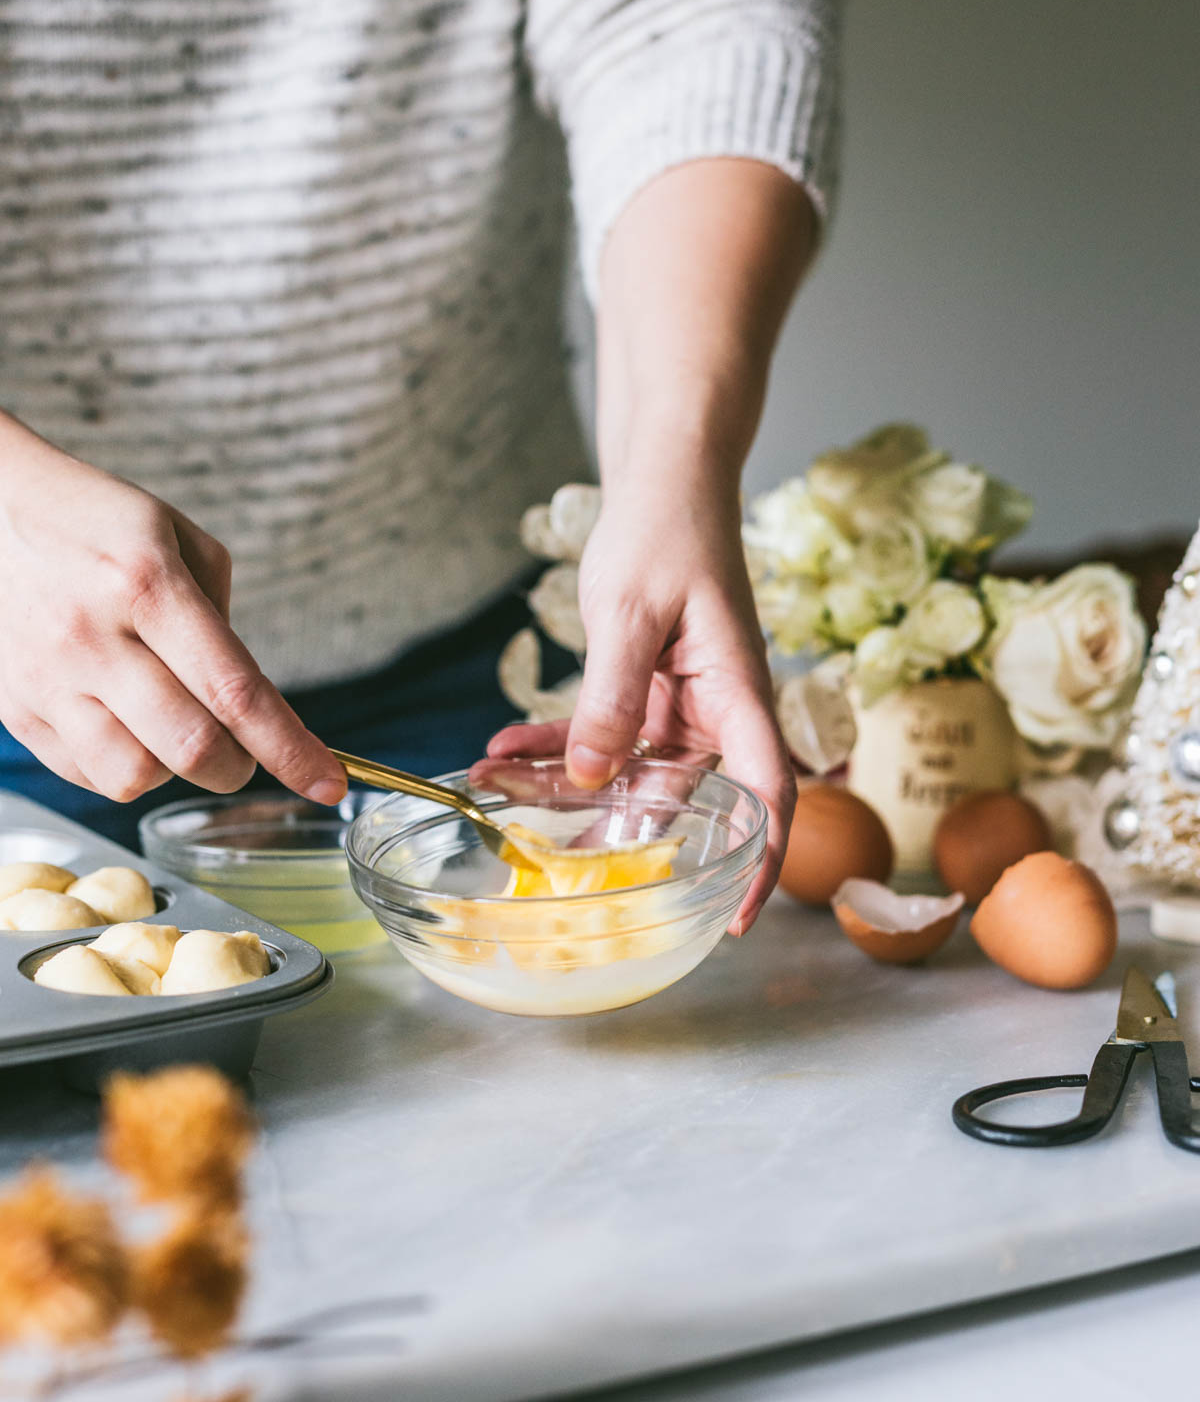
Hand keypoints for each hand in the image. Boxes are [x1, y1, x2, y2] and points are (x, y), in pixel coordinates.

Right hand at [0, 419, 345, 804]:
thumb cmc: (92, 518)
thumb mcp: (177, 537)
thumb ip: (220, 620)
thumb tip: (248, 702)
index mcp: (148, 583)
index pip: (235, 692)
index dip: (290, 748)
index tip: (327, 782)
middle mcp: (93, 635)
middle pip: (189, 747)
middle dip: (237, 766)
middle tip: (243, 750)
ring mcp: (46, 678)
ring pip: (134, 776)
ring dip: (173, 769)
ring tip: (173, 727)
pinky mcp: (15, 707)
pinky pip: (86, 773)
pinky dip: (124, 766)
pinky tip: (127, 724)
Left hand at [486, 477, 793, 931]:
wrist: (664, 483)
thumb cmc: (668, 532)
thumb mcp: (629, 613)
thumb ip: (611, 696)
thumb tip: (590, 777)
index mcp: (738, 694)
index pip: (769, 793)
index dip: (759, 860)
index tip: (735, 919)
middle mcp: (715, 711)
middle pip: (676, 794)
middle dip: (609, 827)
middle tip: (539, 853)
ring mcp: (678, 704)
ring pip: (624, 768)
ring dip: (561, 780)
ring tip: (493, 784)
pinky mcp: (643, 689)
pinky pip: (599, 732)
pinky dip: (552, 741)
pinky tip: (502, 745)